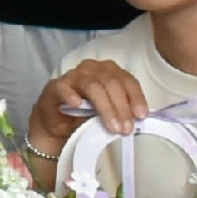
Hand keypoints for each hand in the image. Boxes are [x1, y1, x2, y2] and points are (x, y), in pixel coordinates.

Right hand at [22, 59, 150, 162]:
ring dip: (105, 107)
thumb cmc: (84, 116)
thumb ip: (121, 111)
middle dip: (122, 107)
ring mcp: (73, 76)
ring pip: (93, 86)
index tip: (141, 115)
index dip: (136, 97)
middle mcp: (93, 69)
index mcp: (110, 72)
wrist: (56, 125)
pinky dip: (71, 95)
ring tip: (111, 126)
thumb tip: (137, 120)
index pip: (127, 80)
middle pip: (112, 83)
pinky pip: (64, 88)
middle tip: (126, 128)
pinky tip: (76, 105)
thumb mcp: (108, 113)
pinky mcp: (55, 86)